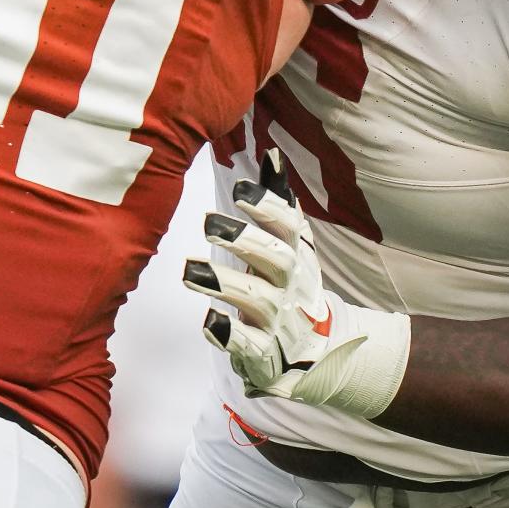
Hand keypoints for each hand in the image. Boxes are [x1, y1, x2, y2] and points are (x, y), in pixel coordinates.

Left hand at [184, 151, 409, 417]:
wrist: (317, 351)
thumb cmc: (292, 284)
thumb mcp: (291, 243)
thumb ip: (278, 202)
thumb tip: (271, 155)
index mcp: (297, 252)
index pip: (288, 225)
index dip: (267, 207)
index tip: (240, 190)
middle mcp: (291, 283)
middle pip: (276, 258)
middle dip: (244, 239)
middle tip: (208, 222)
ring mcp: (279, 318)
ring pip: (257, 299)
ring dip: (224, 282)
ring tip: (191, 270)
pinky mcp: (265, 352)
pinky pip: (250, 345)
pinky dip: (230, 334)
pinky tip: (211, 321)